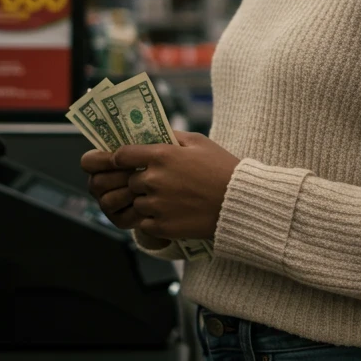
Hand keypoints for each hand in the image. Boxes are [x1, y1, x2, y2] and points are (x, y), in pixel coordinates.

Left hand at [81, 131, 240, 240]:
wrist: (239, 202)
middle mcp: (154, 180)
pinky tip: (171, 214)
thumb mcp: (199, 142)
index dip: (122, 158)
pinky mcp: (162, 226)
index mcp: (161, 155)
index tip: (126, 162)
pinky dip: (153, 220)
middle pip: (130, 181)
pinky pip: (144, 223)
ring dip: (147, 202)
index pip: (122, 155)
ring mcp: (156, 205)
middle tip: (161, 183)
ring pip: (137, 203)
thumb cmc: (221, 168)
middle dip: (141, 182)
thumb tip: (153, 134)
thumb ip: (172, 137)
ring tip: (170, 200)